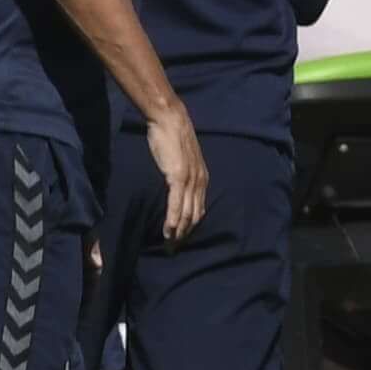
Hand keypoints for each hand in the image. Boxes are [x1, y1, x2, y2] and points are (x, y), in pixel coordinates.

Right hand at [142, 101, 208, 243]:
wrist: (170, 120)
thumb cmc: (173, 137)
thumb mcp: (183, 159)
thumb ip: (182, 173)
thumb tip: (176, 186)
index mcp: (202, 178)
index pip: (199, 209)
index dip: (191, 226)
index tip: (182, 239)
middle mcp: (200, 182)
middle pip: (195, 215)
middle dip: (186, 234)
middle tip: (175, 249)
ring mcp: (190, 180)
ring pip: (186, 213)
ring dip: (179, 232)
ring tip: (170, 245)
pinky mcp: (178, 177)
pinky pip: (176, 204)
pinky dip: (173, 220)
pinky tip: (168, 231)